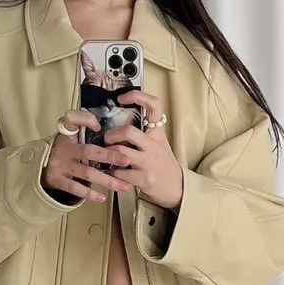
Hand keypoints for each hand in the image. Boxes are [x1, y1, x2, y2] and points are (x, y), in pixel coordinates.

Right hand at [42, 111, 135, 203]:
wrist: (41, 165)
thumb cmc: (64, 148)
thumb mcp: (70, 133)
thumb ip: (83, 124)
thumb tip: (98, 125)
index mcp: (68, 133)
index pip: (72, 119)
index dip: (85, 120)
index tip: (98, 126)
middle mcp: (65, 149)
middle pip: (89, 151)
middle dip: (109, 156)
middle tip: (127, 161)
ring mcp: (61, 165)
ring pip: (87, 173)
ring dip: (107, 180)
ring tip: (124, 186)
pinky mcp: (58, 180)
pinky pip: (75, 188)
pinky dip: (89, 194)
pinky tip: (102, 197)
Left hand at [106, 91, 183, 210]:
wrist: (176, 188)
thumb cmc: (163, 164)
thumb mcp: (158, 143)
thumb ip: (143, 133)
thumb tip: (121, 121)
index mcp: (157, 133)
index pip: (154, 105)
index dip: (137, 96)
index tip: (121, 98)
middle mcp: (154, 145)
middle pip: (128, 131)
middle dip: (112, 135)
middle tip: (107, 140)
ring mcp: (149, 162)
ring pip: (121, 152)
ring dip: (108, 154)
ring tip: (107, 157)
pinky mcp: (144, 179)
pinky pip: (120, 173)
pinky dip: (112, 172)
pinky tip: (113, 172)